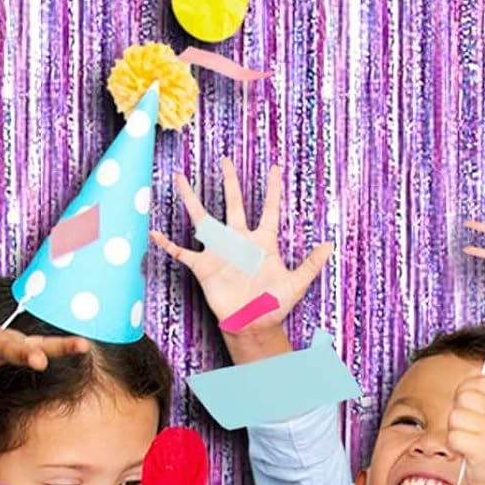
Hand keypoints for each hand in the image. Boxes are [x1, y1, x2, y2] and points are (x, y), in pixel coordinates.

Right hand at [152, 159, 332, 334]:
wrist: (253, 324)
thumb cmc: (275, 304)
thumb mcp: (297, 283)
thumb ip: (311, 264)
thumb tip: (330, 244)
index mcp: (263, 241)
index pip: (269, 209)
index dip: (273, 189)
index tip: (275, 167)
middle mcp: (240, 240)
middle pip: (234, 203)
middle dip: (230, 181)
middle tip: (225, 160)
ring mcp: (220, 251)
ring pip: (203, 219)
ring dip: (192, 200)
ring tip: (181, 180)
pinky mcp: (205, 267)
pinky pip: (182, 252)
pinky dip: (168, 244)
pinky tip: (154, 233)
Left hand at [447, 372, 484, 484]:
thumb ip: (483, 394)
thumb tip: (472, 370)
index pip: (478, 380)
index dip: (467, 394)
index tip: (473, 412)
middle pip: (462, 396)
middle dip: (459, 414)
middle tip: (471, 431)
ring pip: (454, 417)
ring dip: (456, 432)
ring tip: (470, 444)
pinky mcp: (482, 447)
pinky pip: (452, 437)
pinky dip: (455, 447)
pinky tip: (468, 454)